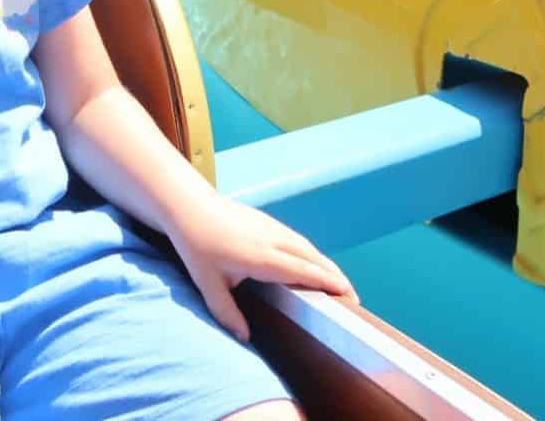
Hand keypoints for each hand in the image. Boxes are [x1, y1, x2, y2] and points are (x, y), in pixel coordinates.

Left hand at [169, 195, 355, 342]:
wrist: (190, 207)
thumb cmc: (197, 246)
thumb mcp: (208, 284)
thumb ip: (226, 312)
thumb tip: (244, 338)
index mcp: (261, 257)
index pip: (302, 271)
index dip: (326, 282)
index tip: (347, 294)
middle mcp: (274, 240)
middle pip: (314, 259)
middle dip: (336, 277)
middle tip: (354, 298)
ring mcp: (274, 228)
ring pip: (308, 248)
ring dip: (327, 265)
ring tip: (340, 285)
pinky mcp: (271, 223)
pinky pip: (300, 241)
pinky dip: (314, 256)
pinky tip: (316, 266)